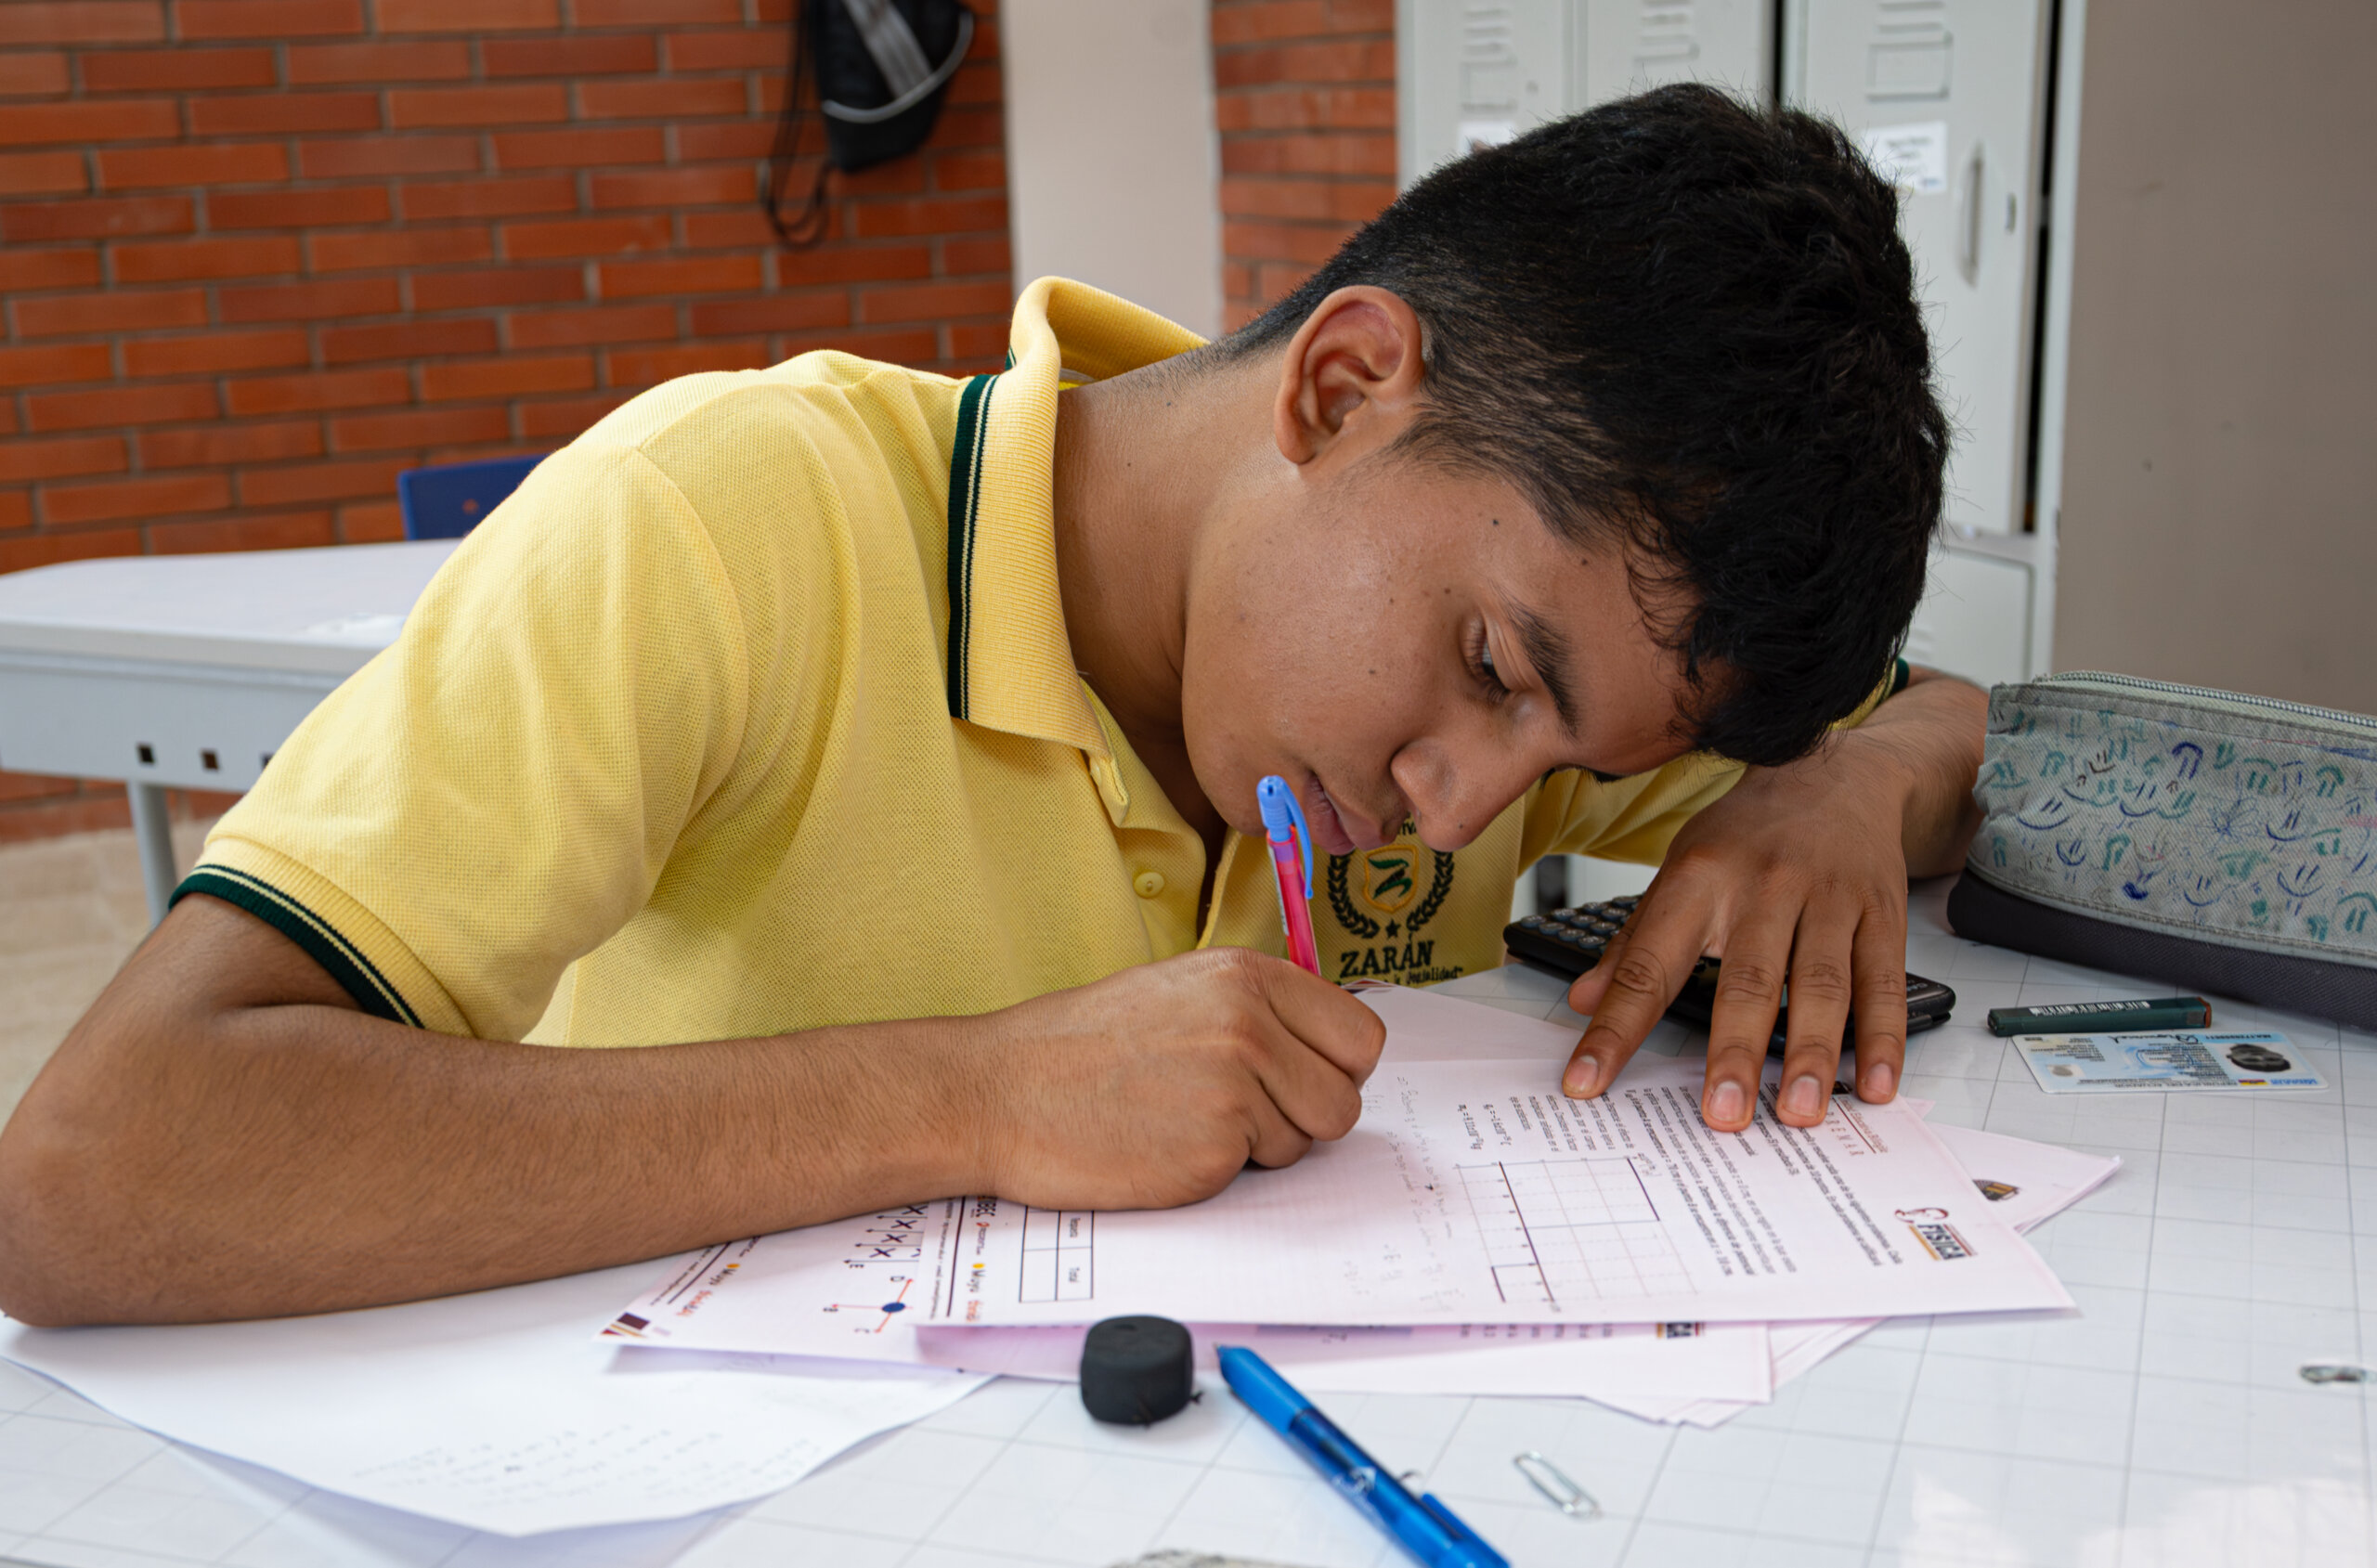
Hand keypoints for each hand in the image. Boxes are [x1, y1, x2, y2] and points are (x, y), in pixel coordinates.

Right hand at [969, 948, 1386, 1209]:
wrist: (1000, 1091)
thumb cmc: (1078, 1048)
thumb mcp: (1179, 993)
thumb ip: (1255, 1011)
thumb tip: (1322, 1049)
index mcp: (1246, 975)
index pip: (1359, 1036)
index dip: (1334, 1069)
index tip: (1300, 1080)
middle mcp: (1250, 1022)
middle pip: (1344, 1098)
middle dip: (1304, 1116)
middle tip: (1240, 1112)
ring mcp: (1235, 1085)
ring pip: (1307, 1142)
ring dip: (1259, 1147)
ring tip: (1186, 1120)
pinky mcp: (1214, 1148)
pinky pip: (1258, 1174)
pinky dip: (1220, 1171)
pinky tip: (1166, 1144)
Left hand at [1558, 735, 1920, 1132]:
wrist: (1837, 773)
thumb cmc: (1747, 834)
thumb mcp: (1679, 869)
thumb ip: (1634, 942)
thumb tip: (1581, 1000)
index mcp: (1700, 878)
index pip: (1648, 964)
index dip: (1616, 1027)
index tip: (1589, 1081)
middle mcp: (1765, 887)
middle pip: (1748, 979)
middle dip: (1735, 1051)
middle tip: (1724, 1114)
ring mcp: (1829, 899)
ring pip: (1822, 984)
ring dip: (1813, 1053)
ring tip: (1801, 1112)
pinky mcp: (1882, 912)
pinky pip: (1884, 981)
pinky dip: (1883, 1036)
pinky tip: (1875, 1083)